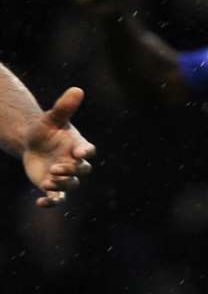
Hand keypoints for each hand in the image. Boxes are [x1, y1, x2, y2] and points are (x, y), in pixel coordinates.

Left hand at [21, 88, 94, 206]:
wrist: (32, 143)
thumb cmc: (46, 129)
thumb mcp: (52, 118)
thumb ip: (65, 107)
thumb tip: (78, 89)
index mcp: (78, 146)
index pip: (88, 151)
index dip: (85, 153)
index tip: (78, 153)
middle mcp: (75, 163)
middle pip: (81, 171)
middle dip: (70, 171)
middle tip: (56, 169)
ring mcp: (65, 176)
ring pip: (70, 185)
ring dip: (61, 185)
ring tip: (47, 181)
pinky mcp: (53, 187)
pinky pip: (57, 199)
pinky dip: (50, 203)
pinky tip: (39, 203)